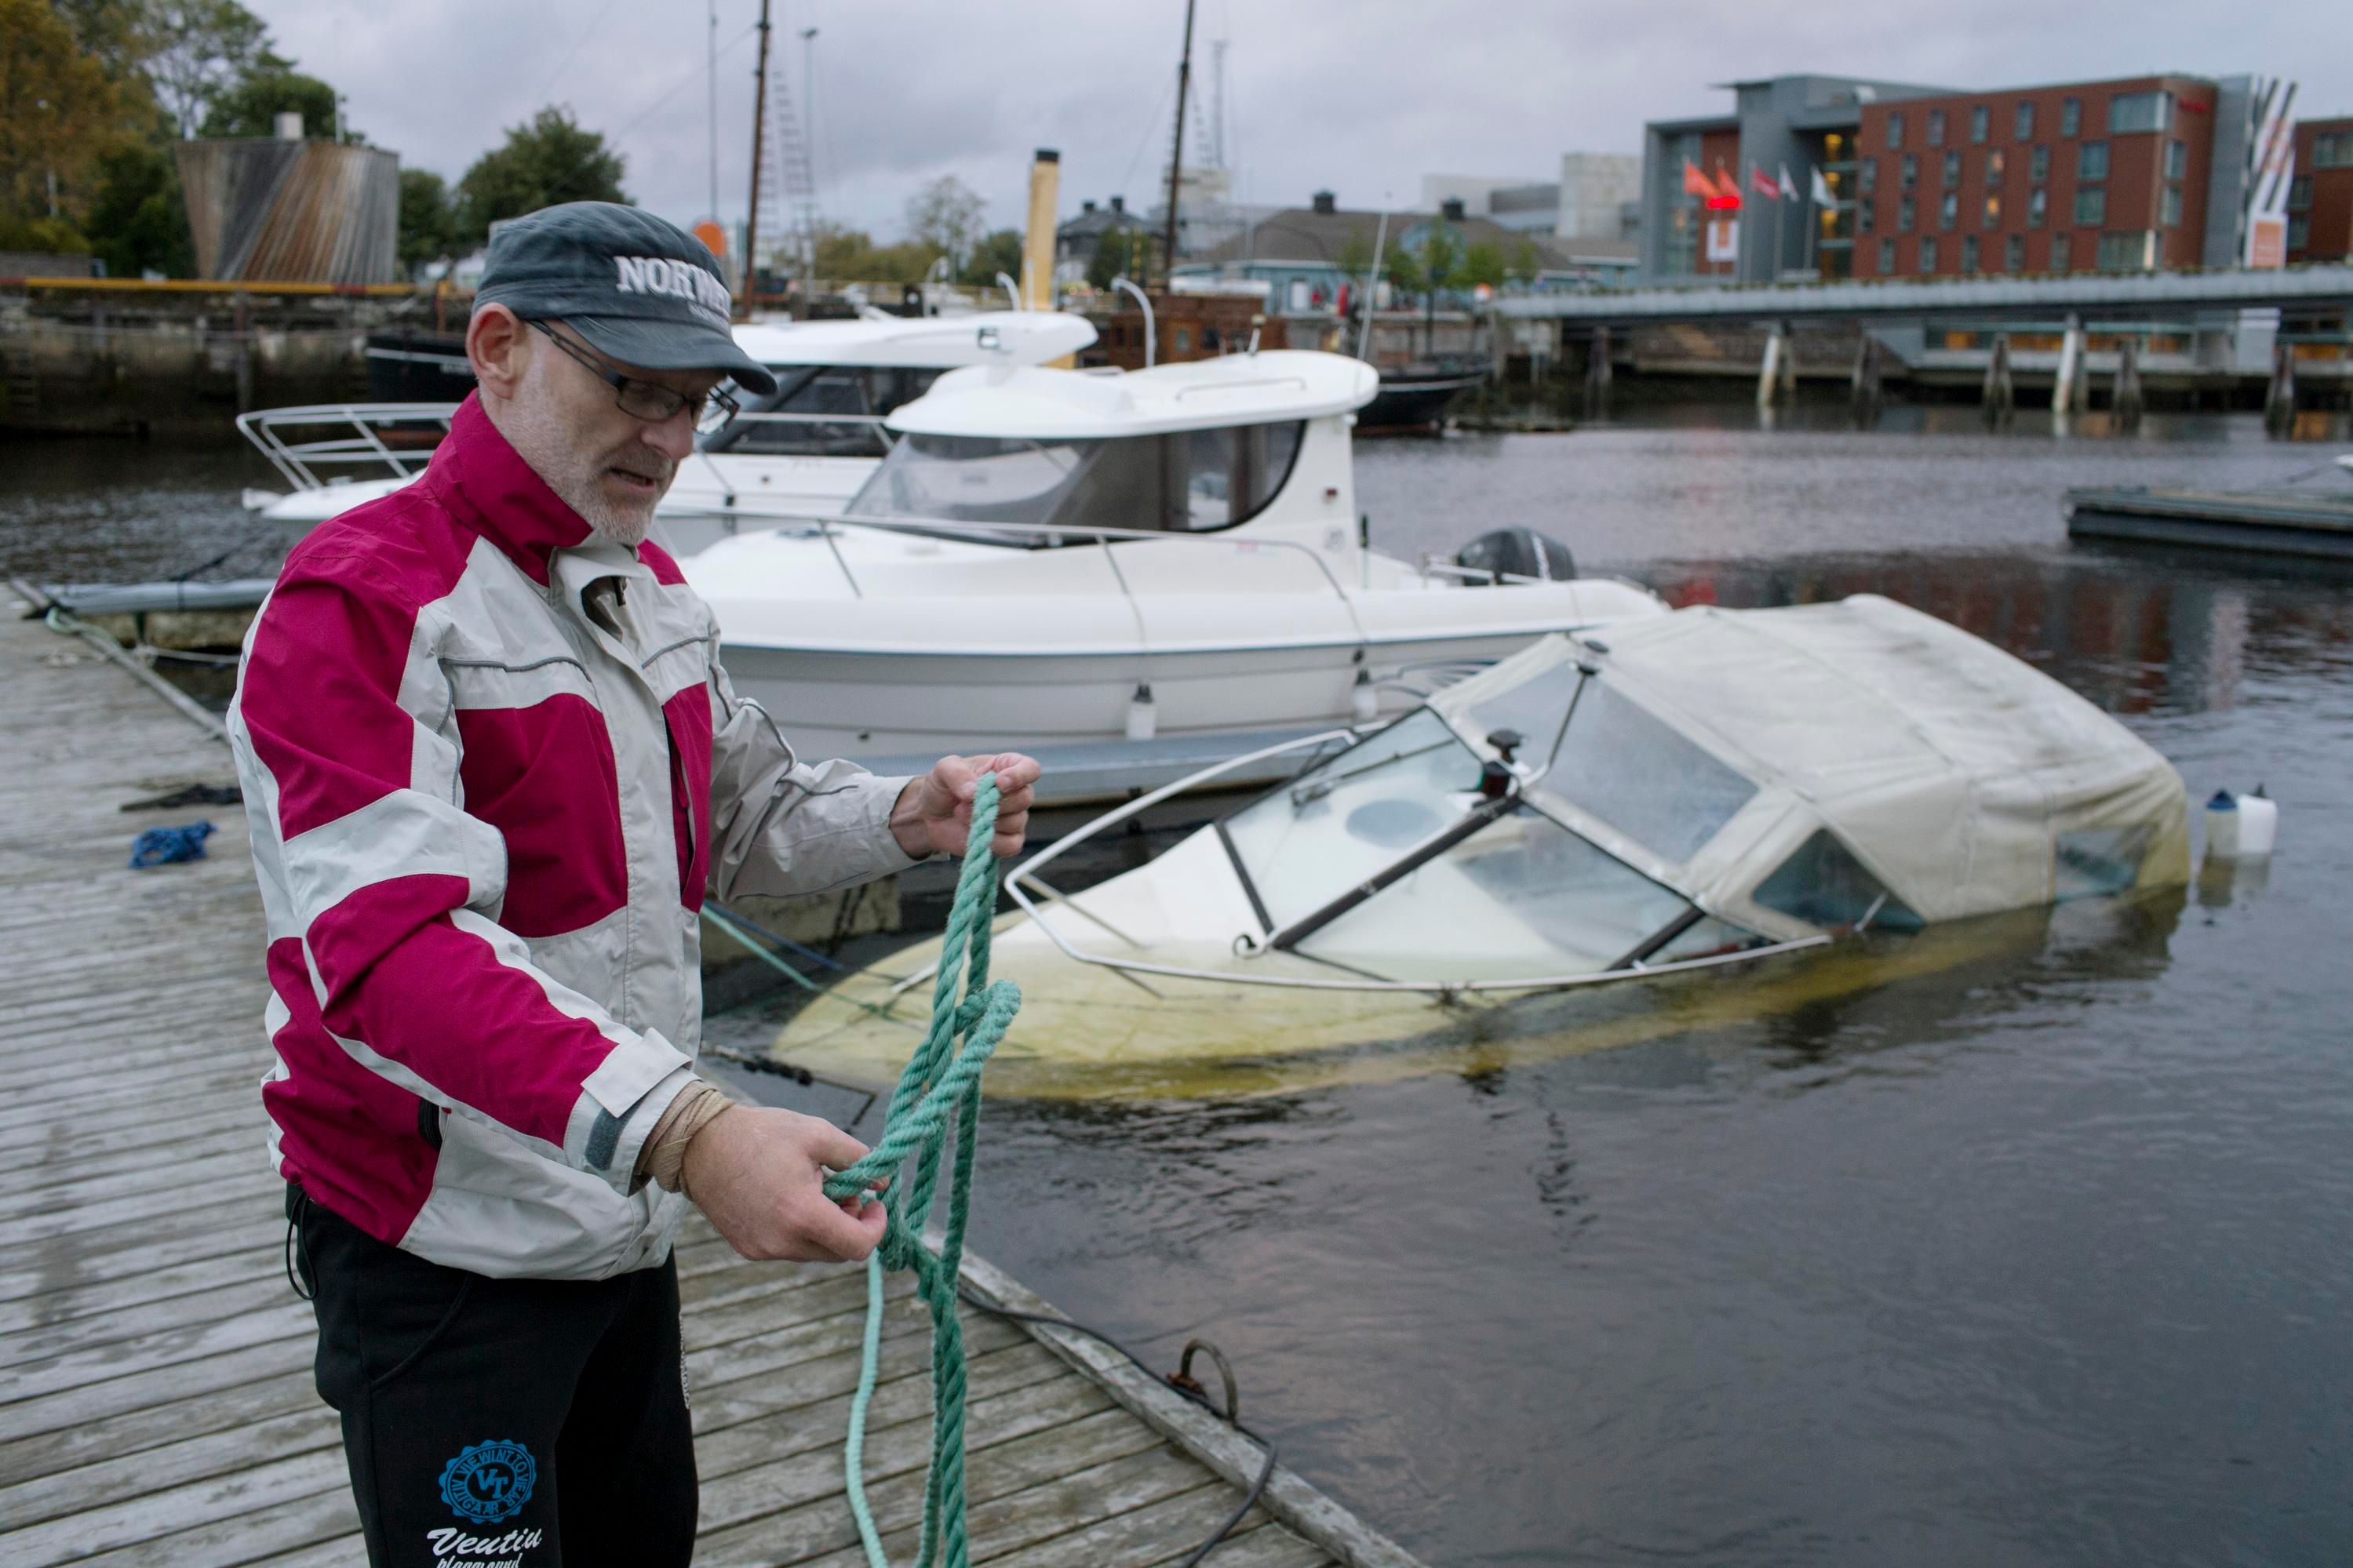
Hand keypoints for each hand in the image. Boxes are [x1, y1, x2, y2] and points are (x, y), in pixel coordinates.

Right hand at [680, 1105, 888, 1262]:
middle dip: (851, 1225)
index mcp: (802, 1214)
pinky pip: (789, 1249)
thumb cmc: (761, 1134)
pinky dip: (801, 1231)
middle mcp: (782, 1242)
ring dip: (826, 1228)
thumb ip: (858, 1159)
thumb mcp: (818, 1134)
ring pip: (815, 1252)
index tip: (875, 1204)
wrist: (701, 1145)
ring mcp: (762, 1249)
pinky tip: (789, 1200)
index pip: (858, 1247)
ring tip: (815, 1191)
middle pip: (838, 1253)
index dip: (876, 1227)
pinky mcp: (747, 1249)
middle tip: (845, 1192)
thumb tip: (883, 1183)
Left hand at [889, 752, 1039, 859]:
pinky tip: (974, 834)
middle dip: (994, 803)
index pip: (1030, 769)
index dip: (1020, 775)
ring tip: (962, 815)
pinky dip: (991, 842)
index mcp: (1005, 768)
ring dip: (986, 822)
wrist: (930, 816)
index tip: (999, 783)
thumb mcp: (943, 769)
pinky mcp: (1007, 841)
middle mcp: (1015, 792)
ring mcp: (1014, 818)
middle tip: (966, 802)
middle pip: (1025, 797)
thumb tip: (973, 792)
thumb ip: (957, 774)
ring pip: (1016, 822)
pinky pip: (1011, 845)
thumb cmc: (942, 787)